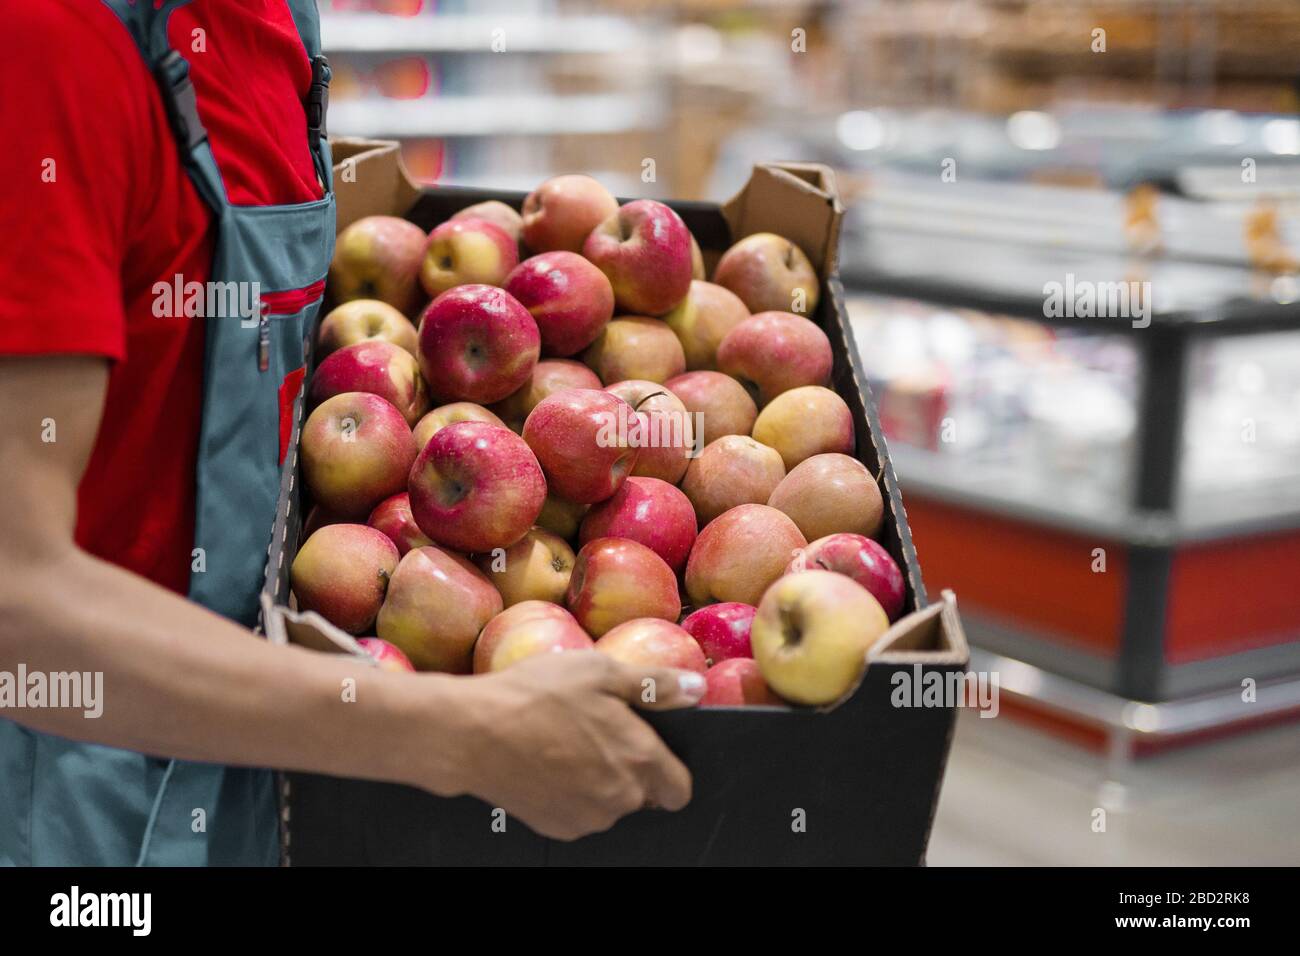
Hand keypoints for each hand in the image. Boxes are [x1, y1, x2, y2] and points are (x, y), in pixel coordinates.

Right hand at [434, 651, 703, 840]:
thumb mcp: (601, 672)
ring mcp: (587, 818)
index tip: (647, 748)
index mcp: (639, 759)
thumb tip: (697, 688)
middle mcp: (620, 798)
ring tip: (565, 742)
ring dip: (598, 781)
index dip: (668, 769)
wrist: (472, 733)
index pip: (680, 789)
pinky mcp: (556, 827)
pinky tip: (547, 762)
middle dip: (629, 769)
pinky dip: (570, 794)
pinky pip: (579, 813)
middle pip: (643, 795)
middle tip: (596, 731)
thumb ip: (656, 684)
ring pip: (609, 804)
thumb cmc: (537, 695)